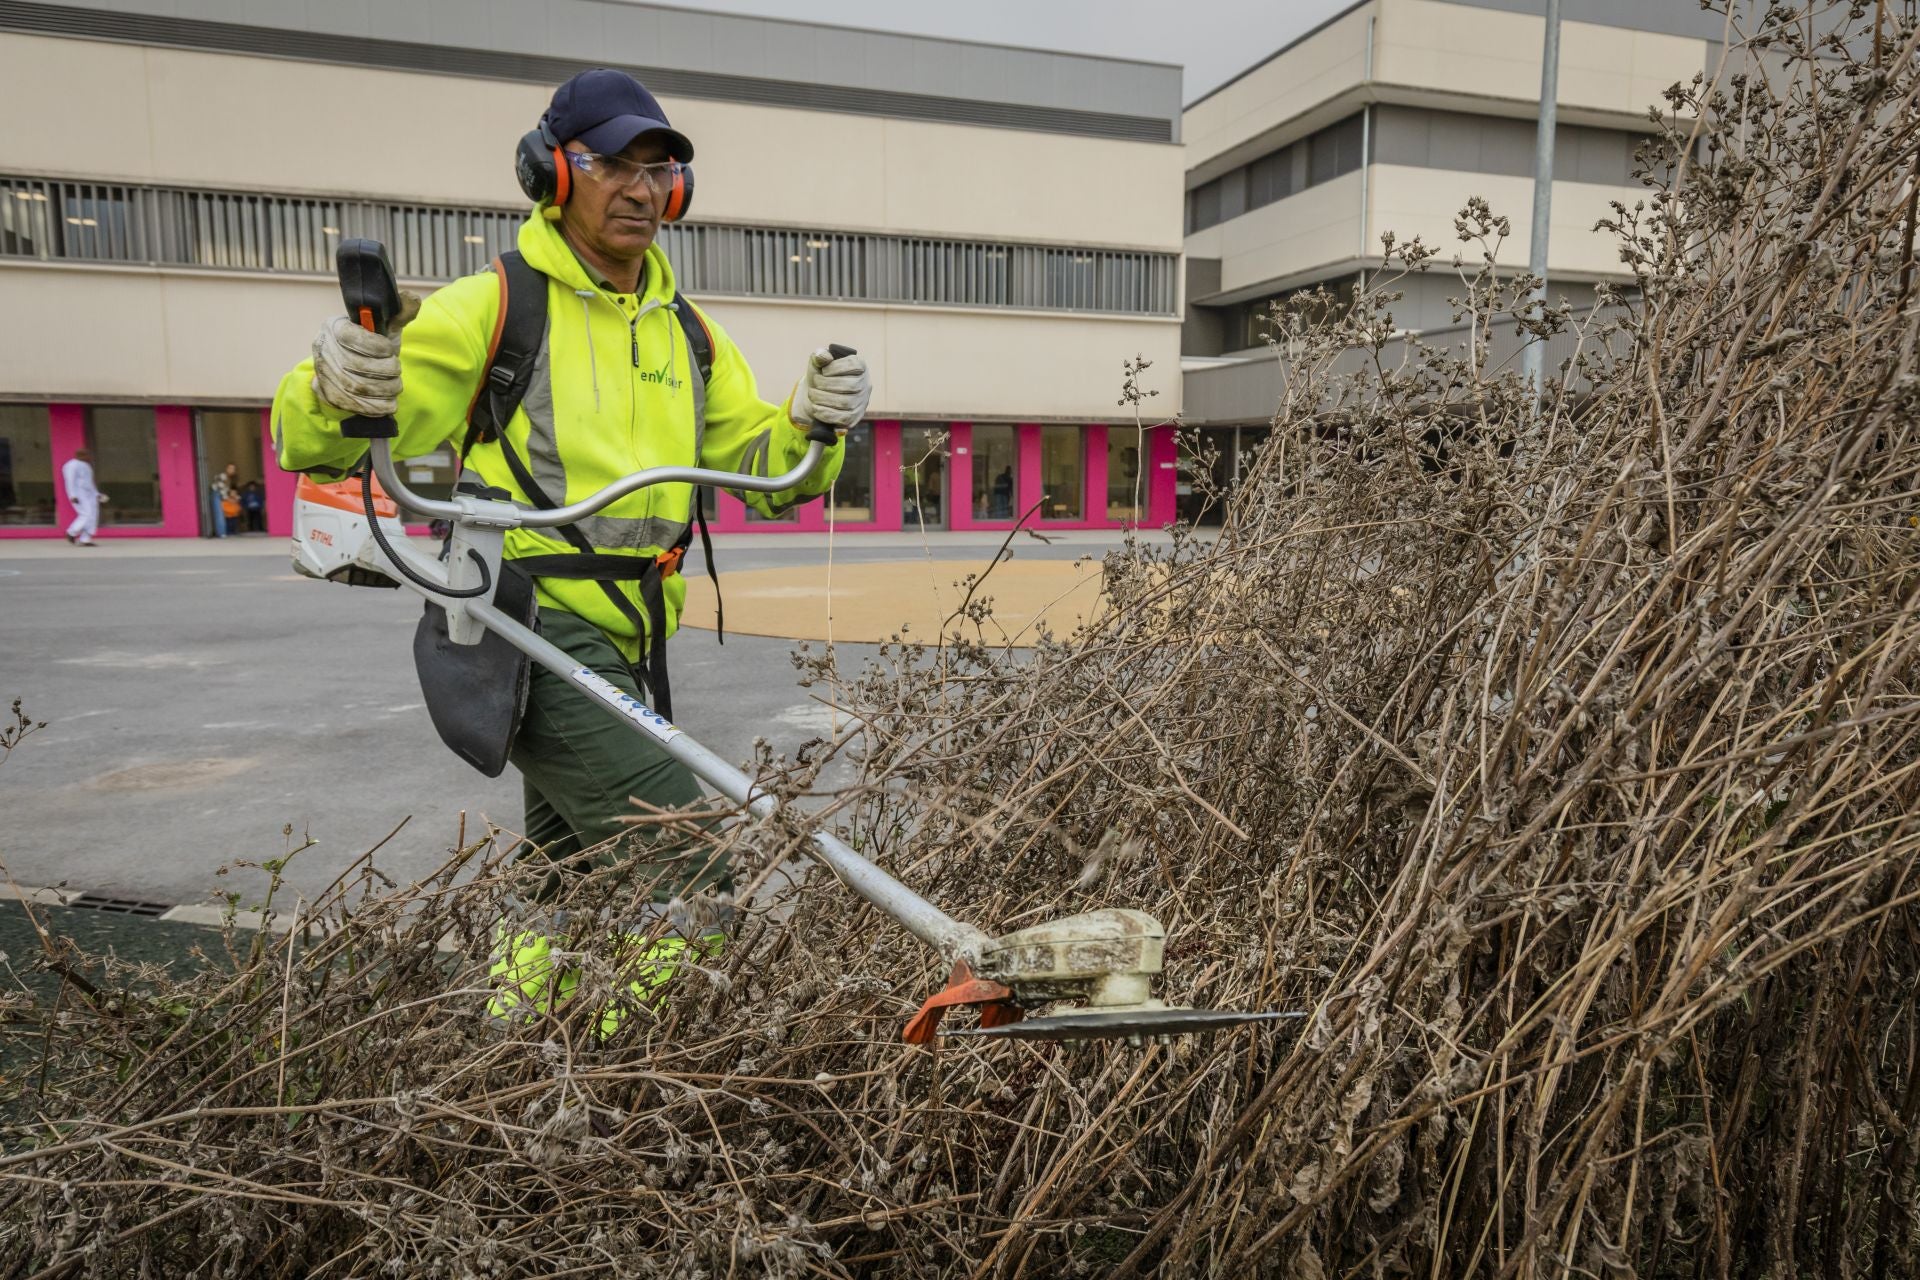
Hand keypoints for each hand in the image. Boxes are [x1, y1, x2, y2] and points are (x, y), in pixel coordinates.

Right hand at [311, 291, 421, 418]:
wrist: (353, 371)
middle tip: (396, 371)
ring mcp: (323, 372)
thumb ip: (399, 315)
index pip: (351, 336)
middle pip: (356, 365)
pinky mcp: (328, 394)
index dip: (376, 346)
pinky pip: (353, 404)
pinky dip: (376, 406)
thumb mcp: (385, 329)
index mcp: (335, 326)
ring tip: (395, 386)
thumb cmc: (372, 347)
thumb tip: (411, 298)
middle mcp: (323, 348)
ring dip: (384, 389)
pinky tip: (388, 402)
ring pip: (357, 387)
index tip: (390, 350)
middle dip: (385, 371)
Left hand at [789, 347, 869, 431]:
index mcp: (860, 366)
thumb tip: (823, 357)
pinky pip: (844, 418)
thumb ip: (820, 356)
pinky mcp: (854, 418)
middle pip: (851, 385)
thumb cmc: (821, 376)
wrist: (817, 397)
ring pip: (846, 402)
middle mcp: (865, 385)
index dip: (837, 368)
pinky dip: (827, 413)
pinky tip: (816, 408)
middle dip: (828, 384)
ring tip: (812, 394)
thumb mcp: (819, 363)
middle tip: (815, 382)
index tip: (823, 371)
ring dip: (824, 398)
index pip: (854, 365)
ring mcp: (861, 403)